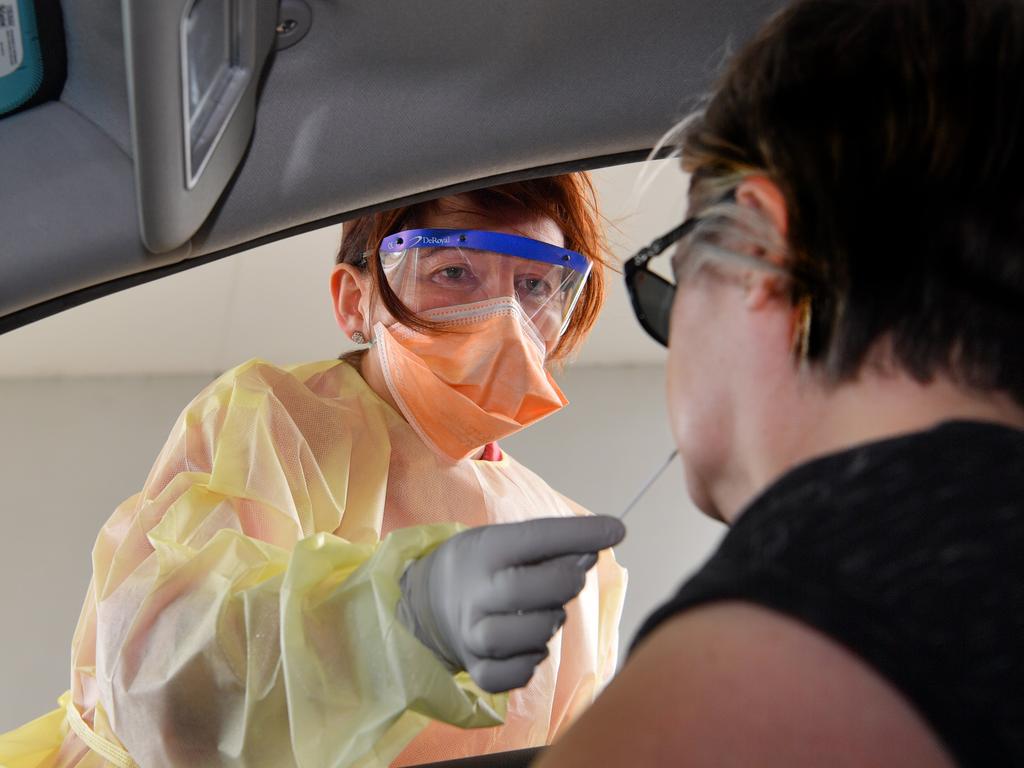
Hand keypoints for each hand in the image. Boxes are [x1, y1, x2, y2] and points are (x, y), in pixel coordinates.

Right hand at [397, 516, 624, 692]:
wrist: (430, 599)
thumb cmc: (487, 565)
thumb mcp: (509, 540)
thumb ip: (556, 543)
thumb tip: (608, 536)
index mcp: (485, 551)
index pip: (535, 539)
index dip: (580, 534)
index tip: (617, 529)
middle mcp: (474, 592)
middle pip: (528, 590)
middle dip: (564, 584)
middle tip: (570, 579)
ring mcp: (472, 634)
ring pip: (525, 638)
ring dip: (549, 625)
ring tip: (545, 613)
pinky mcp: (476, 667)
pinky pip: (516, 675)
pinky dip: (532, 663)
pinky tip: (530, 644)